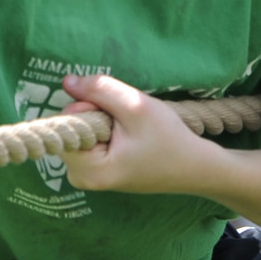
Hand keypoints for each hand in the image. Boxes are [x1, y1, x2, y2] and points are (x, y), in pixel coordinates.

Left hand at [58, 75, 222, 194]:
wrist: (195, 167)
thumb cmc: (169, 139)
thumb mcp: (136, 107)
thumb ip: (100, 90)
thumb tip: (67, 81)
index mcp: (86, 170)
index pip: (65, 126)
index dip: (88, 110)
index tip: (116, 114)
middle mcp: (79, 177)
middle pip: (72, 129)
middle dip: (97, 115)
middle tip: (128, 121)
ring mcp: (88, 176)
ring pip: (82, 132)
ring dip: (104, 121)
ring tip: (132, 129)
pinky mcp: (97, 172)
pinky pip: (90, 140)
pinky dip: (107, 131)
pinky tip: (130, 136)